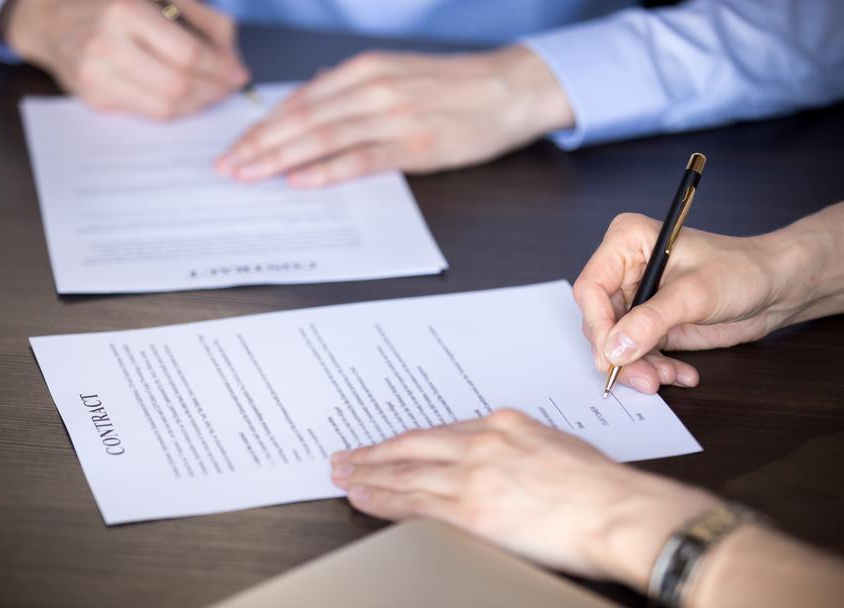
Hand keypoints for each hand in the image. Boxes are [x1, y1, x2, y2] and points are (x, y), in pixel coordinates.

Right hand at [0, 0, 248, 118]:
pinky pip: (146, 113)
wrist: (50, 16)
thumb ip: (204, 18)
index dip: (220, 68)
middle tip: (229, 87)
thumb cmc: (112, 2)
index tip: (238, 73)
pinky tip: (183, 96)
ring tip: (211, 93)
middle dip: (213, 91)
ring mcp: (95, 75)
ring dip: (197, 105)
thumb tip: (233, 58)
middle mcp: (105, 43)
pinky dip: (173, 108)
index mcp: (124, 9)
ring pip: (165, 108)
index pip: (188, 54)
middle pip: (178, 85)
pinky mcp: (92, 98)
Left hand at [216, 45, 572, 186]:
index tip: (235, 146)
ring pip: (322, 137)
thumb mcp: (397, 72)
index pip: (299, 101)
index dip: (262, 126)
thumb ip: (354, 86)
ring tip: (250, 176)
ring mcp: (392, 116)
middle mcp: (371, 88)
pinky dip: (327, 170)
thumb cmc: (454, 85)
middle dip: (258, 145)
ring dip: (279, 158)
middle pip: (301, 119)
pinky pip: (361, 158)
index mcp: (364, 70)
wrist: (510, 87)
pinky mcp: (415, 145)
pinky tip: (299, 181)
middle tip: (227, 167)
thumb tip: (314, 94)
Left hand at [331, 410, 716, 589]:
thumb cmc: (602, 485)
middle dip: (374, 453)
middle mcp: (482, 443)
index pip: (440, 433)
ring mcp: (474, 474)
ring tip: (342, 476)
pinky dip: (383, 498)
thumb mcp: (554, 447)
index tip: (387, 445)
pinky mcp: (472, 508)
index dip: (407, 442)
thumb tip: (497, 461)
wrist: (620, 510)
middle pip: (412, 446)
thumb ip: (517, 448)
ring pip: (405, 472)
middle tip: (344, 456)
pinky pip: (414, 502)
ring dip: (368, 474)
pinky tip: (363, 498)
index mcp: (503, 424)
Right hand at [572, 211, 834, 393]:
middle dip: (621, 353)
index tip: (611, 356)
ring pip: (616, 342)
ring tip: (667, 377)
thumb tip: (613, 349)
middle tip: (643, 378)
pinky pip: (637, 352)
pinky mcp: (649, 322)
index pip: (591, 288)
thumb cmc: (741, 271)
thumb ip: (650, 322)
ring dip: (640, 366)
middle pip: (600, 320)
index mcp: (626, 243)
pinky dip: (656, 367)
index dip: (598, 325)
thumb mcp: (694, 294)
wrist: (775, 287)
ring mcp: (636, 297)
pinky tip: (680, 373)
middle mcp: (624, 269)